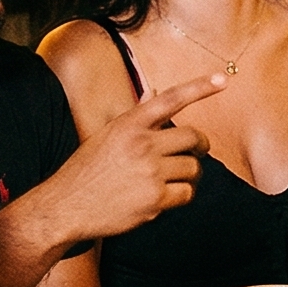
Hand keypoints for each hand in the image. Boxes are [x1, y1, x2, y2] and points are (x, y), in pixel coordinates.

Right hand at [39, 74, 221, 239]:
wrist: (65, 206)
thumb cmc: (86, 170)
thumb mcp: (107, 135)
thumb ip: (135, 116)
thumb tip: (153, 91)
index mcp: (129, 124)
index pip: (171, 99)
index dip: (199, 87)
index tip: (222, 80)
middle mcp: (142, 144)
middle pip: (193, 138)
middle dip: (199, 146)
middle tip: (196, 152)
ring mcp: (150, 172)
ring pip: (193, 168)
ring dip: (188, 174)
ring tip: (170, 179)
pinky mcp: (155, 199)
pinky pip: (187, 193)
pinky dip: (181, 195)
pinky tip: (164, 197)